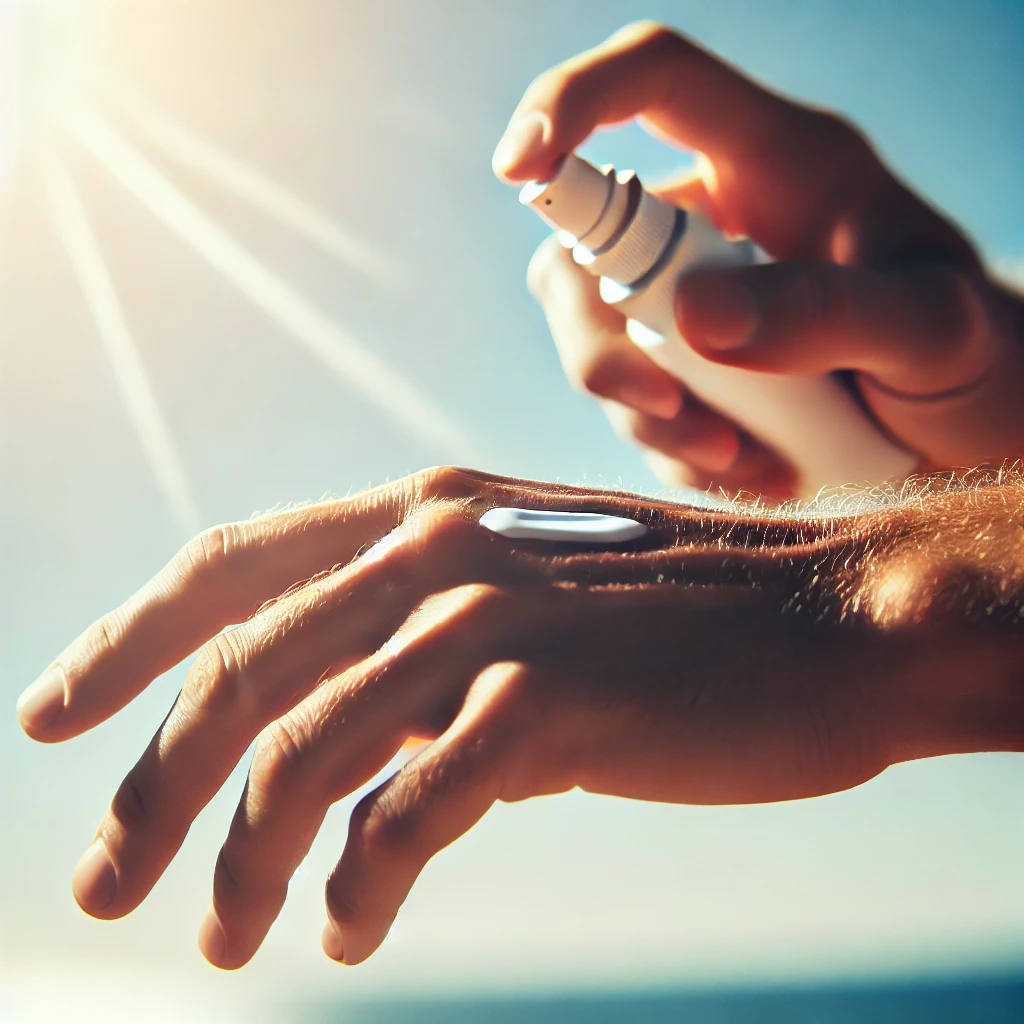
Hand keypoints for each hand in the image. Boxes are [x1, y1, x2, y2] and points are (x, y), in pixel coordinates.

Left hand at [16, 467, 1023, 967]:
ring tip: (227, 935)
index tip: (51, 720)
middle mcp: (434, 548)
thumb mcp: (531, 604)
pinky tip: (350, 927)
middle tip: (106, 880)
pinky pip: (404, 814)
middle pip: (233, 675)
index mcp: (421, 511)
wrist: (832, 613)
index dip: (124, 643)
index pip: (227, 568)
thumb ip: (428, 666)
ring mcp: (489, 617)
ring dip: (241, 861)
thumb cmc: (682, 617)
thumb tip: (340, 771)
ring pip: (297, 753)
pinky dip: (357, 882)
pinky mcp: (548, 702)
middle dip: (149, 789)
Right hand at [494, 22, 1023, 496]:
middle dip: (599, 346)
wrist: (977, 423)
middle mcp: (714, 220)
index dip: (572, 102)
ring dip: (649, 419)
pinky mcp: (688, 369)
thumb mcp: (929, 328)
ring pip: (597, 342)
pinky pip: (635, 407)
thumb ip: (828, 312)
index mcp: (776, 161)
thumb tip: (694, 319)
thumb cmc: (973, 355)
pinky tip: (751, 470)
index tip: (518, 169)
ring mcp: (692, 298)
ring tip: (744, 459)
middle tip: (667, 412)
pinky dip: (675, 452)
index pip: (653, 81)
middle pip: (584, 249)